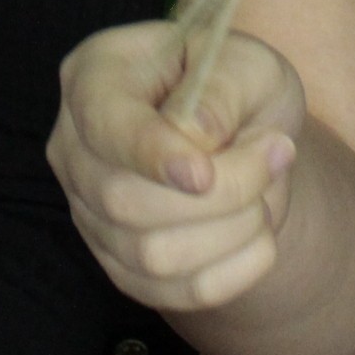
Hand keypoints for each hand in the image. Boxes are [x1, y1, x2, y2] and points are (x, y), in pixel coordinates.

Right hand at [48, 20, 307, 312]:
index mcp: (94, 79)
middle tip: (278, 152)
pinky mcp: (122, 266)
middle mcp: (76, 150)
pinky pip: (173, 294)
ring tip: (266, 194)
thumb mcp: (245, 61)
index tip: (203, 175)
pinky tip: (262, 239)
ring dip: (231, 232)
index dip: (150, 155)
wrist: (246, 137)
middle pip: (124, 200)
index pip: (104, 127)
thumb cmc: (237, 86)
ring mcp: (90, 214)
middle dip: (218, 192)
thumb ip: (222, 88)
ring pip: (150, 255)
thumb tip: (196, 135)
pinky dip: (231, 274)